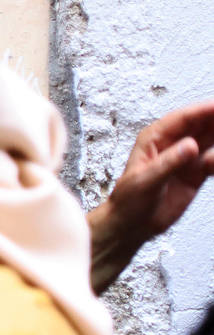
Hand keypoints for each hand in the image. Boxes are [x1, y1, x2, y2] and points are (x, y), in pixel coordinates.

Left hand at [89, 99, 213, 291]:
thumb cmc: (128, 200)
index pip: (185, 117)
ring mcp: (186, 157)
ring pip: (212, 140)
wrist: (132, 224)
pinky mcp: (196, 172)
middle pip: (203, 124)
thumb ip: (169, 163)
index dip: (207, 110)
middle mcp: (172, 143)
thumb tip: (191, 146)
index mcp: (155, 138)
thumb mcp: (147, 180)